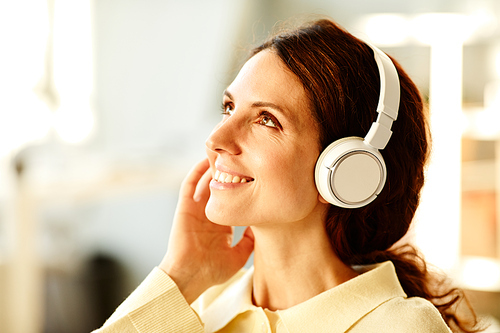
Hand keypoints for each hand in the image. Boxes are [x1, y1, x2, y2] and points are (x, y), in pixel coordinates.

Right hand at [159, 159, 253, 303]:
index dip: (243, 186)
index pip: (233, 198)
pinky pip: (190, 185)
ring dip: (213, 167)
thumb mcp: (239, 256)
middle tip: (242, 156)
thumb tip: (262, 225)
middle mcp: (209, 213)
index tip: (257, 174)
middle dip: (230, 171)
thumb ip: (249, 241)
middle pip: (220, 186)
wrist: (190, 277)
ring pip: (205, 181)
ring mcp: (196, 209)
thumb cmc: (212, 271)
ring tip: (226, 153)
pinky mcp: (185, 207)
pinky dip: (196, 172)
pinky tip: (206, 160)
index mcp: (221, 223)